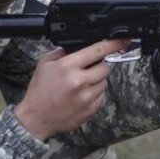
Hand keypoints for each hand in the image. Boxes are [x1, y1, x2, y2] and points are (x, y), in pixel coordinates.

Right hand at [14, 38, 128, 139]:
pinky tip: (80, 95)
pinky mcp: (91, 109)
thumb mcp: (45, 64)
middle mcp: (79, 82)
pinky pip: (102, 95)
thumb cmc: (40, 91)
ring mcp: (87, 97)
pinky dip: (95, 93)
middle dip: (98, 66)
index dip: (113, 44)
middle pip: (105, 67)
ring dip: (96, 80)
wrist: (37, 118)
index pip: (97, 51)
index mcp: (67, 67)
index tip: (122, 40)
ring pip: (104, 82)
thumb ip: (63, 52)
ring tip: (80, 85)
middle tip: (86, 70)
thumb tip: (80, 45)